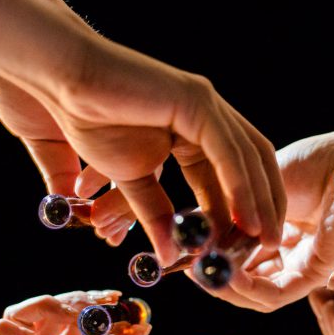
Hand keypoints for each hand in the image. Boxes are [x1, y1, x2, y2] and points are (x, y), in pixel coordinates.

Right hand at [0, 0, 284, 263]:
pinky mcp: (196, 101)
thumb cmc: (85, 117)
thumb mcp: (130, 179)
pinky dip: (240, 183)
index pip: (232, 172)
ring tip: (265, 238)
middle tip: (272, 245)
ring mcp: (204, 103)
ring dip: (260, 199)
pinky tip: (245, 214)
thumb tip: (167, 254)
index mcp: (193, 128)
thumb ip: (153, 214)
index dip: (243, 208)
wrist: (61, 79)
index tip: (249, 245)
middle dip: (266, 204)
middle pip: (252, 162)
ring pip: (246, 156)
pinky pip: (227, 149)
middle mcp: (206, 113)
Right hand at [0, 290, 148, 334]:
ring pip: (15, 316)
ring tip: (71, 316)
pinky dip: (4, 328)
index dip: (91, 303)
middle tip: (99, 303)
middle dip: (72, 300)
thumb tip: (142, 322)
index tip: (116, 299)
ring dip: (41, 306)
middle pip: (46, 309)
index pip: (72, 316)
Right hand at [199, 128, 333, 310]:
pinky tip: (228, 276)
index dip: (214, 259)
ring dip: (227, 288)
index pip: (241, 258)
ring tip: (202, 273)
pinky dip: (249, 289)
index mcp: (279, 229)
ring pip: (259, 294)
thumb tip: (198, 236)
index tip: (187, 254)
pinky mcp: (316, 273)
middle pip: (247, 280)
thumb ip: (230, 214)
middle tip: (189, 269)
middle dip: (216, 278)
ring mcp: (304, 265)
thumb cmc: (314, 163)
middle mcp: (291, 252)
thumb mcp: (257, 187)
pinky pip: (276, 294)